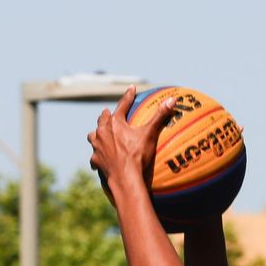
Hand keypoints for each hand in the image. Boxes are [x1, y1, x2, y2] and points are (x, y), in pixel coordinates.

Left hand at [86, 86, 175, 201]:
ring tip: (99, 134)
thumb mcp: (150, 134)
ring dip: (97, 133)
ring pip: (93, 136)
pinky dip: (97, 155)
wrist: (124, 177)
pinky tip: (99, 158)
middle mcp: (102, 132)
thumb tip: (172, 100)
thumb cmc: (137, 155)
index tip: (132, 88)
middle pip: (103, 119)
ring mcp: (97, 147)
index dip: (128, 96)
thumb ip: (159, 116)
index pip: (122, 105)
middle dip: (106, 115)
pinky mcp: (96, 161)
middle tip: (107, 112)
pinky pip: (94, 156)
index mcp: (115, 123)